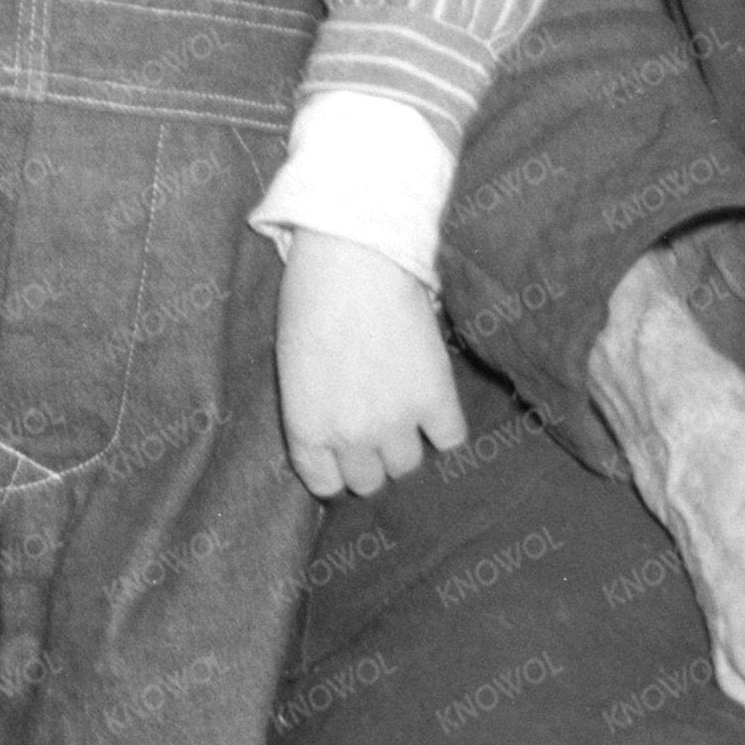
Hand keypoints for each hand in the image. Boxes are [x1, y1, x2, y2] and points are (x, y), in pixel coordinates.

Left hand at [277, 233, 471, 498]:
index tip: (346, 455)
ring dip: (407, 443)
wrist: (355, 261)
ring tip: (405, 411)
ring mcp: (395, 421)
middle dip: (371, 458)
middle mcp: (350, 436)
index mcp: (306, 428)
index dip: (338, 470)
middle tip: (377, 427)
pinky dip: (444, 426)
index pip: (326, 483)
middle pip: (369, 480)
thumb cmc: (310, 300)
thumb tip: (339, 428)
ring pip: (408, 465)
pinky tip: (435, 404)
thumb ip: (313, 410)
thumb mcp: (294, 367)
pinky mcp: (436, 399)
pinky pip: (450, 439)